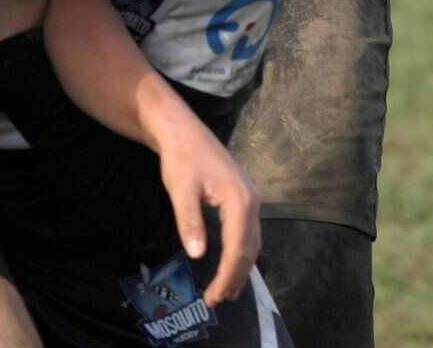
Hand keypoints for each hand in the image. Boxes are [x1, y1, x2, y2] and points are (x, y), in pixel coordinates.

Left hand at [154, 120, 260, 308]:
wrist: (182, 130)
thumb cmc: (180, 158)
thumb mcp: (181, 190)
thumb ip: (190, 222)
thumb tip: (197, 255)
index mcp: (240, 201)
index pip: (236, 249)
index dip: (226, 277)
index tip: (213, 297)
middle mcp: (252, 201)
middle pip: (249, 250)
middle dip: (234, 278)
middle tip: (216, 301)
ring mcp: (251, 198)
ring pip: (251, 243)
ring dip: (240, 268)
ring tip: (227, 292)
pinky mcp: (243, 197)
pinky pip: (248, 232)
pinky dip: (241, 253)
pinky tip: (231, 264)